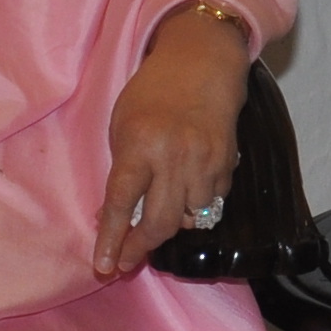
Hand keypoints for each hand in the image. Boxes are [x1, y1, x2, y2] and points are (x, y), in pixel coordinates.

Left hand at [96, 9, 247, 279]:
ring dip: (171, 224)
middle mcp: (174, 157)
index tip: (104, 266)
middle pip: (159, 222)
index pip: (121, 202)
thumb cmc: (153, 93)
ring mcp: (205, 162)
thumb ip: (122, 170)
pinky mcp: (227, 164)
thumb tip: (113, 218)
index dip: (111, 239)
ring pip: (189, 219)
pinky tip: (186, 190)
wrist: (202, 64)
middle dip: (141, 247)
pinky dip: (196, 206)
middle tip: (127, 261)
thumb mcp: (122, 124)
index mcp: (139, 144)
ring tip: (158, 212)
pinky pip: (211, 204)